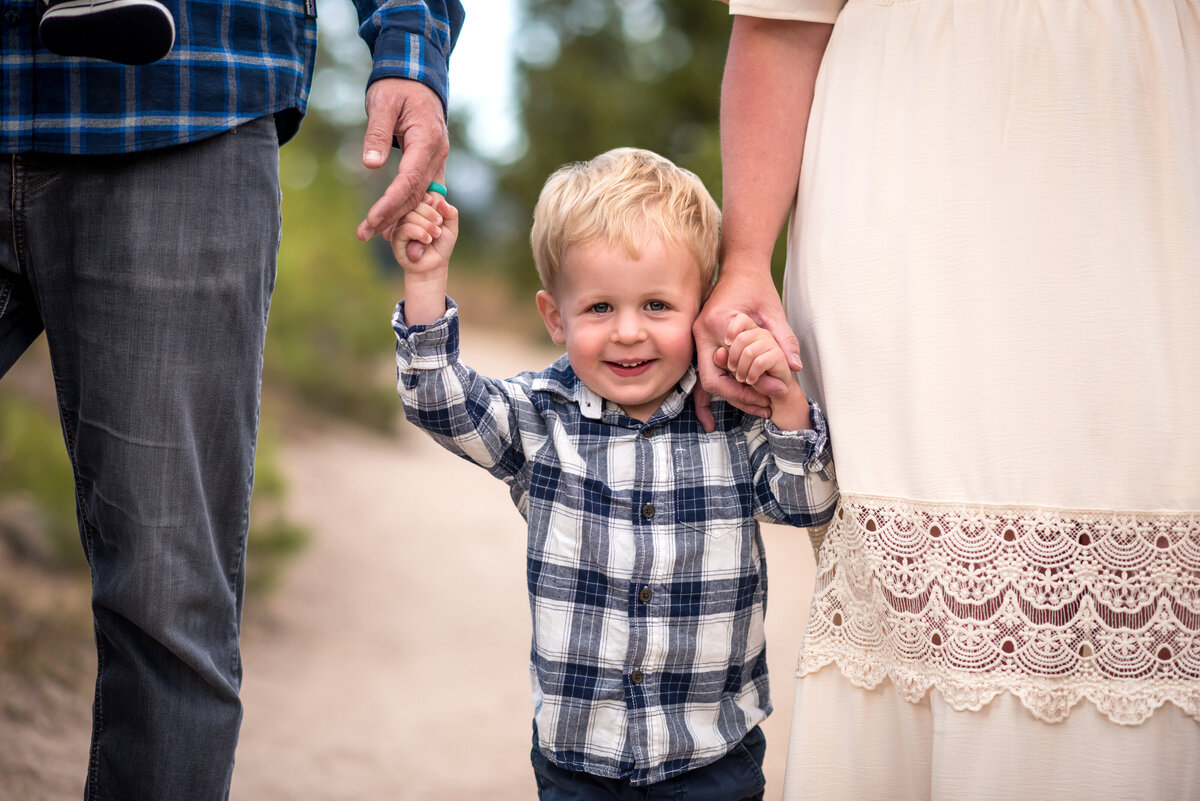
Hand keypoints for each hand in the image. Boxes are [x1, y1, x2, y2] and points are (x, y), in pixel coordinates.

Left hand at [357, 78, 450, 252]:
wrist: (418, 78)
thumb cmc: (397, 87)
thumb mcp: (382, 104)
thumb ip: (376, 134)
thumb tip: (370, 164)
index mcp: (427, 140)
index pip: (409, 180)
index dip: (391, 203)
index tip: (372, 220)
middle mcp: (438, 154)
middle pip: (415, 194)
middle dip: (391, 217)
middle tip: (365, 234)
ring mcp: (438, 160)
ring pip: (420, 196)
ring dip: (400, 216)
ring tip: (375, 233)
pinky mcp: (432, 163)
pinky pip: (422, 189)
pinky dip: (408, 206)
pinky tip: (392, 221)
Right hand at [389, 193, 458, 275]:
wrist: (434, 265)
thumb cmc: (441, 245)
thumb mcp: (451, 228)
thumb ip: (450, 213)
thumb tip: (442, 202)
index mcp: (419, 208)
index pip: (422, 195)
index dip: (432, 201)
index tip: (440, 213)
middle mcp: (408, 214)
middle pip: (415, 203)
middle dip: (431, 214)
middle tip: (439, 226)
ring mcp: (400, 224)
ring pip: (410, 216)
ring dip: (426, 225)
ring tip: (435, 235)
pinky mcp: (395, 236)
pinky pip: (405, 228)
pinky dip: (419, 233)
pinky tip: (427, 240)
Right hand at [692, 262, 801, 430]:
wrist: (740, 267)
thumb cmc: (757, 287)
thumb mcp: (774, 312)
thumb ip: (784, 340)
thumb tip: (794, 367)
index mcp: (718, 324)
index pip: (729, 368)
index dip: (750, 386)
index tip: (773, 392)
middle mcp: (701, 332)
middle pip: (712, 381)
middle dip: (738, 398)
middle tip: (764, 407)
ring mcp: (697, 337)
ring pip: (707, 380)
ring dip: (730, 397)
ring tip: (757, 408)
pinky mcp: (701, 340)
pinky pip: (703, 372)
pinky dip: (709, 395)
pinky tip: (711, 417)